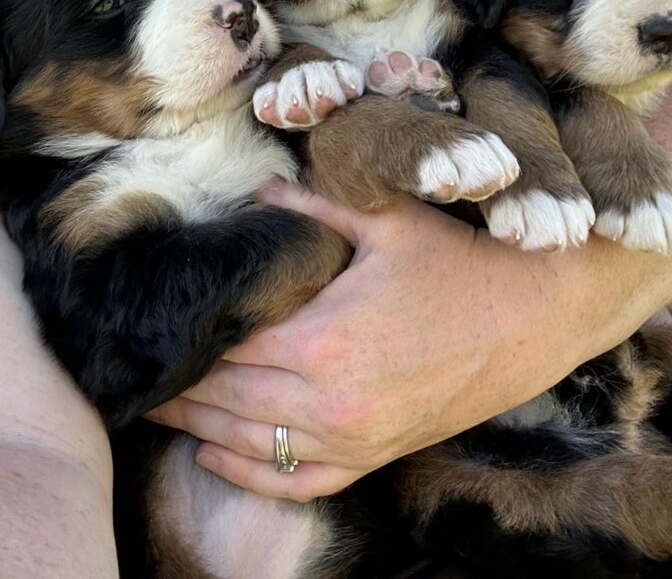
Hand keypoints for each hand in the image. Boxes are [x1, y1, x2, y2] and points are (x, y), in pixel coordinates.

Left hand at [147, 184, 577, 500]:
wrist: (534, 317)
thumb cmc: (460, 264)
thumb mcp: (387, 223)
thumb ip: (313, 207)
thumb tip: (257, 192)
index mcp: (326, 338)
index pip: (229, 346)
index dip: (188, 338)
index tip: (155, 325)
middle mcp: (332, 400)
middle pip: (226, 400)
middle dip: (178, 383)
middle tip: (137, 367)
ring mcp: (355, 436)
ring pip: (252, 444)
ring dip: (197, 427)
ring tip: (157, 403)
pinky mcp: (376, 454)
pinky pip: (297, 480)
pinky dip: (250, 473)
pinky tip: (216, 454)